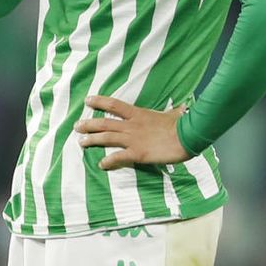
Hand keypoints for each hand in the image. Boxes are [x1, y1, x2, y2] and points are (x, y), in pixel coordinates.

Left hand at [75, 95, 191, 169]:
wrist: (188, 136)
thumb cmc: (182, 125)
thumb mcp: (174, 115)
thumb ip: (173, 112)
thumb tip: (183, 108)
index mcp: (138, 114)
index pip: (114, 105)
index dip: (99, 102)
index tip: (87, 100)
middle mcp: (132, 125)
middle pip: (104, 123)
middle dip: (89, 124)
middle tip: (77, 126)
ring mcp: (133, 139)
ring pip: (106, 138)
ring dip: (92, 140)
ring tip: (81, 142)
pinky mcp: (138, 153)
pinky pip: (119, 157)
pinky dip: (109, 160)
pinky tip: (101, 164)